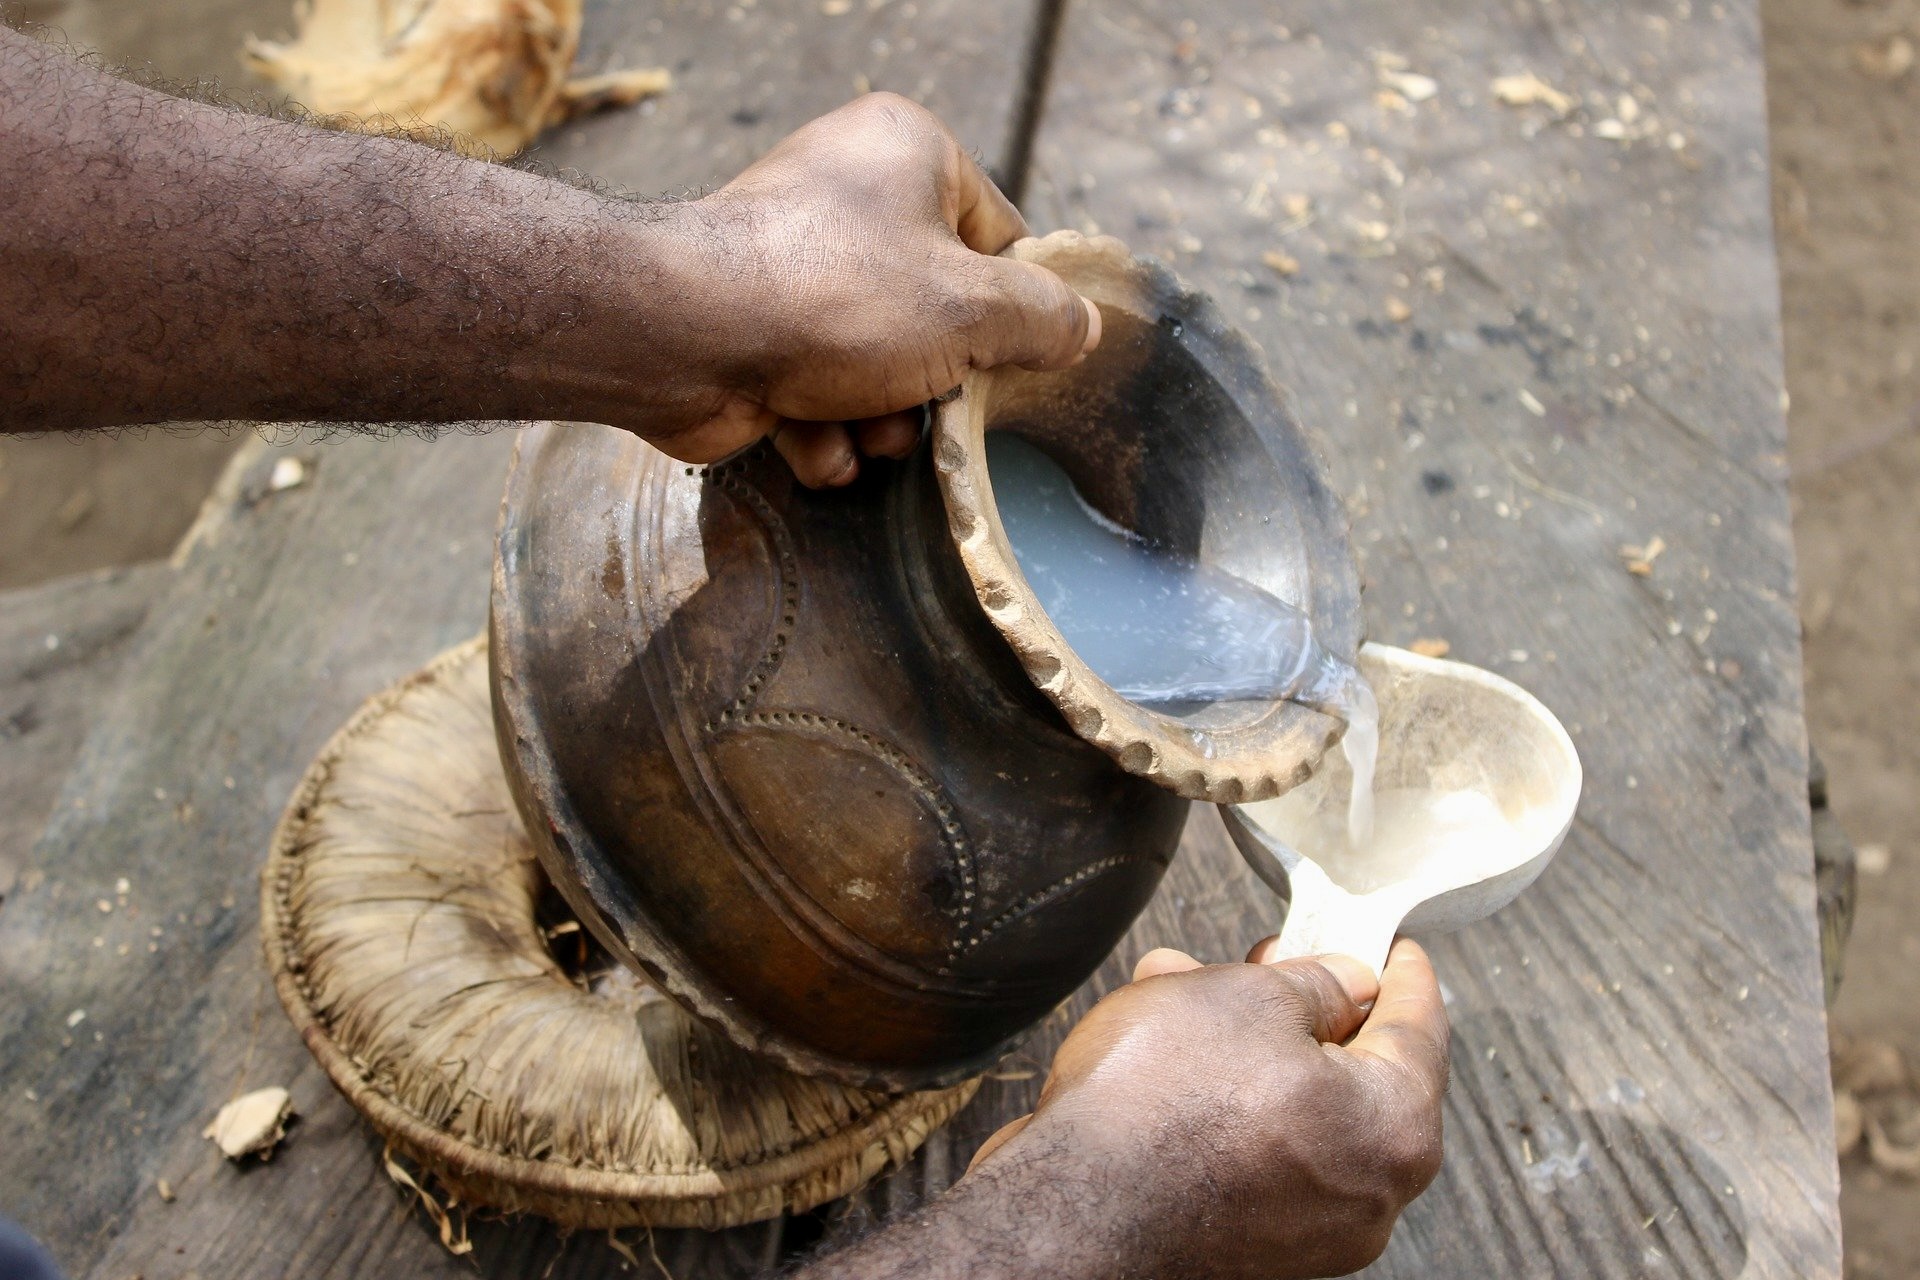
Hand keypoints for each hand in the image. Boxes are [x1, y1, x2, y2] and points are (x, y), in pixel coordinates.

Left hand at [638, 93, 1099, 485]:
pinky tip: (809, 438)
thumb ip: (1042, 319)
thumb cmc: (835, 299)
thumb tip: (1083, 328)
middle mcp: (849, 196)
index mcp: (908, 154)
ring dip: (881, 419)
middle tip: (926, 404)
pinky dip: (821, 428)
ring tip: (860, 424)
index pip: (998, 236)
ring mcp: (797, 266)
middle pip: (940, 313)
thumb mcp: (972, 310)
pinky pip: (820, 390)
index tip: (1003, 359)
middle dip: (934, 383)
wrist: (683, 338)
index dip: (1008, 309)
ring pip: (881, 365)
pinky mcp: (756, 332)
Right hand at [967, 939, 1449, 1279]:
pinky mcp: (1251, 1243)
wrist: (1068, 1210)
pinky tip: (1165, 1050)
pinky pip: (1257, 1148)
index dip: (1401, 972)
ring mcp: (1309, 1229)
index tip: (1395, 950)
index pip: (1420, 1029)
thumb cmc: (1157, 1108)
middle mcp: (1366, 1194)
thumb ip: (1313, 984)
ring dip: (1241, 1040)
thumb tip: (1345, 984)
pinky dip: (1224, 1096)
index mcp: (1393, 1128)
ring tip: (1178, 987)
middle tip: (1266, 957)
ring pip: (1293, 1104)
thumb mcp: (1243, 997)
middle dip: (1294, 1001)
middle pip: (1350, 1069)